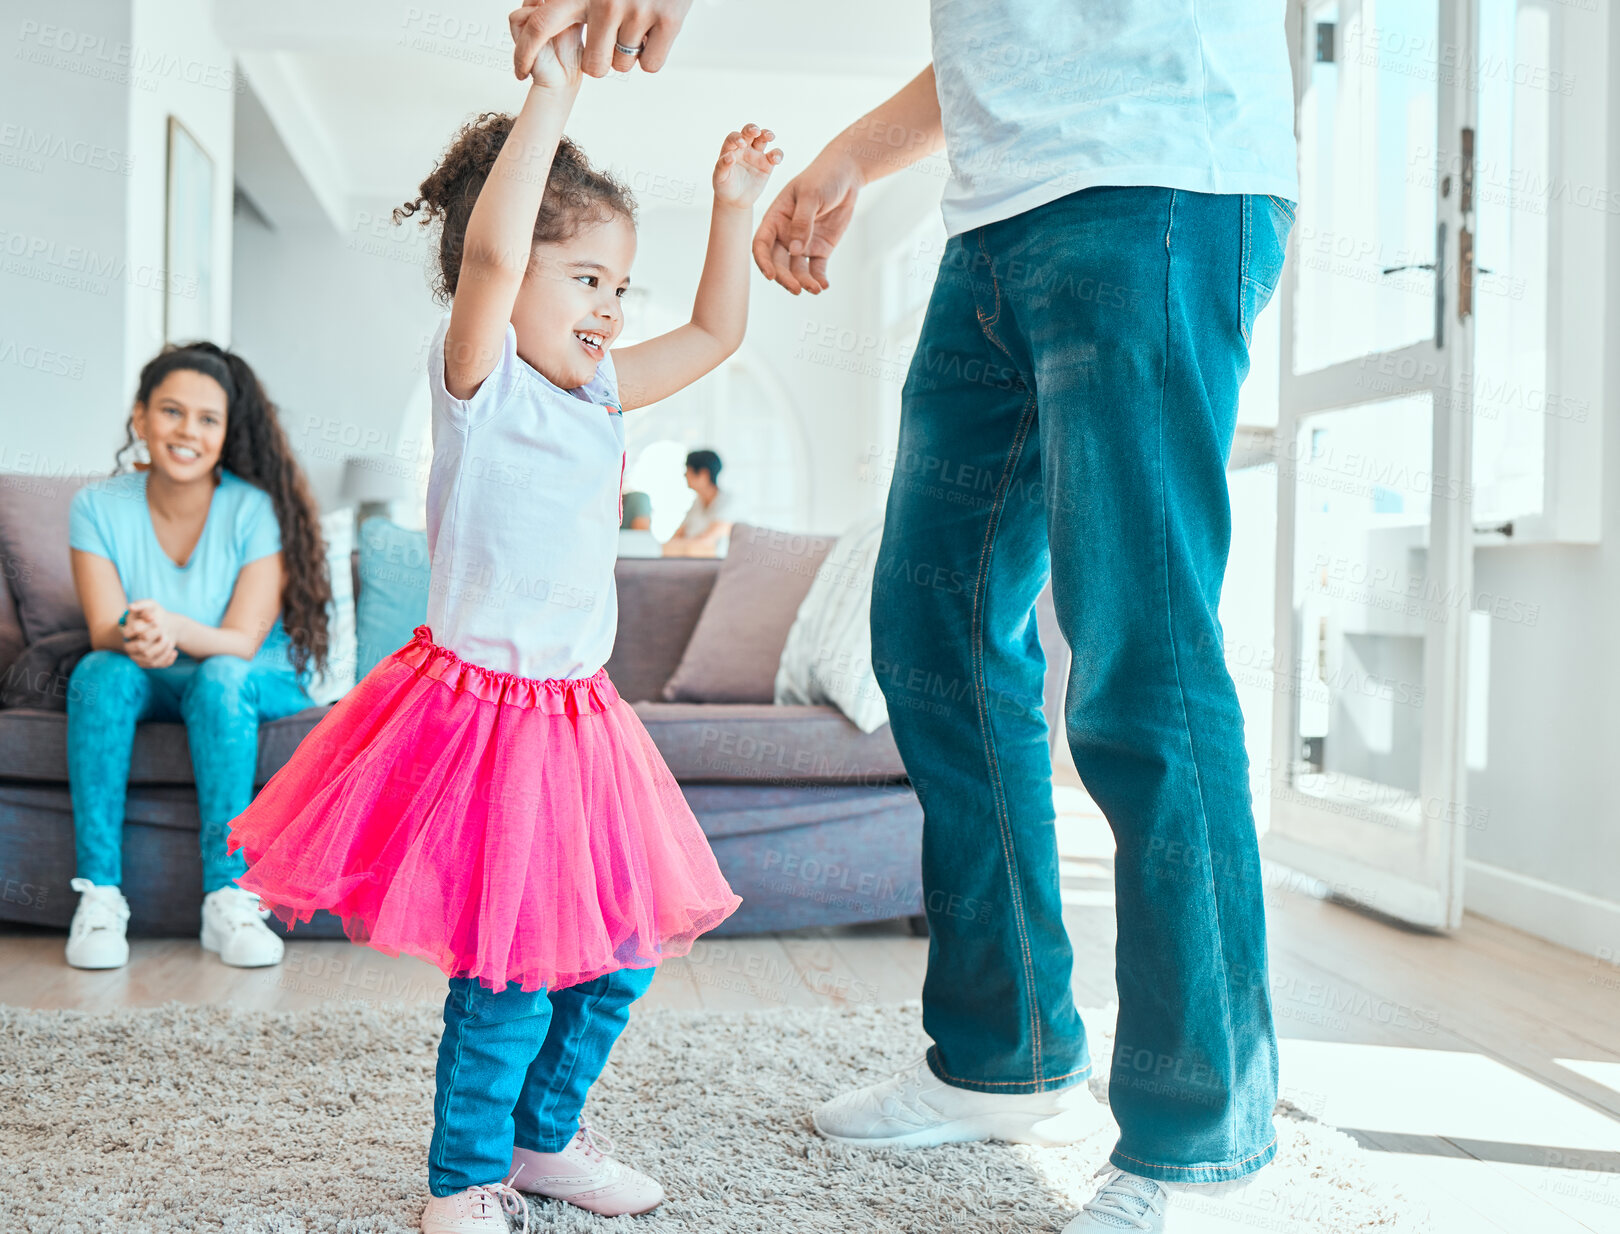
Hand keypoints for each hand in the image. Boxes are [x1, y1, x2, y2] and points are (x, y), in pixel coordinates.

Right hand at [122, 603, 178, 667]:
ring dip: (164, 651)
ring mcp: (136, 655)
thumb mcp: (150, 605)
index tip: (157, 621)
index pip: (135, 630)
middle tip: (165, 633)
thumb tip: (131, 607)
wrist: (164, 625)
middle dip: (157, 640)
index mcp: (128, 630)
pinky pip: (154, 665)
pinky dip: (167, 660)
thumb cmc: (155, 613)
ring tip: (170, 642)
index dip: (148, 626)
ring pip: (149, 659)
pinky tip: (174, 652)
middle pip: (141, 647)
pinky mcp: (145, 662)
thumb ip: (141, 604)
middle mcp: (129, 644)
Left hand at [512, 0, 691, 79]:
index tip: (520, 73)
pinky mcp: (668, 21)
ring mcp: (638, 11)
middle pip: (594, 66)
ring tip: (635, 23)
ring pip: (623, 65)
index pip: (539, 25)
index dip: (525, 54)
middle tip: (610, 39)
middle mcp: (606, 1)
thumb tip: (528, 7)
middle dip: (600, 60)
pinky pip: (650, 64)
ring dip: (628, 52)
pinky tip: (652, 30)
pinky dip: (650, 54)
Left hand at [713, 124, 782, 209]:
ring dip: (767, 134)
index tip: (741, 144)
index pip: (733, 137)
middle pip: (749, 132)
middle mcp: (744, 148)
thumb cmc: (724, 187)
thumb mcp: (719, 178)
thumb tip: (730, 156)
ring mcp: (756, 155)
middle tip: (756, 132)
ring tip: (770, 136)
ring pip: (763, 139)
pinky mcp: (767, 164)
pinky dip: (777, 154)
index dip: (737, 138)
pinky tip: (776, 160)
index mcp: (730, 148)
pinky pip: (775, 155)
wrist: (735, 200)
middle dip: (753, 129)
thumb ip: (723, 166)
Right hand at [751, 148, 863, 294]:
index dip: (763, 261)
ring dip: (803, 282)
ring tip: (814, 289)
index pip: (762, 244)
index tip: (770, 275)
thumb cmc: (823, 178)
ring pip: (797, 270)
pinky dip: (818, 279)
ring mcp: (803, 243)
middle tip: (796, 289)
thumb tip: (795, 251)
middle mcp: (785, 234)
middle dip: (785, 277)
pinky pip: (816, 269)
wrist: (846, 175)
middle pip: (779, 262)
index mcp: (775, 218)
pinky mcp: (820, 249)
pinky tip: (822, 286)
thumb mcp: (811, 195)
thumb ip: (802, 222)